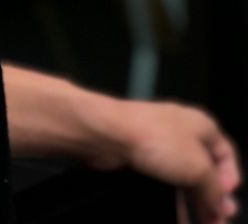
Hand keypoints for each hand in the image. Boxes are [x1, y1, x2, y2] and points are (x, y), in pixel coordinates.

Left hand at [113, 98, 241, 223]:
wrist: (109, 135)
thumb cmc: (157, 141)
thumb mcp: (198, 168)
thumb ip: (214, 190)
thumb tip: (221, 207)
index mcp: (201, 126)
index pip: (226, 153)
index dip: (230, 178)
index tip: (228, 203)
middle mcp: (183, 133)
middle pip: (205, 170)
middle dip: (212, 199)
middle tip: (216, 223)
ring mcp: (160, 144)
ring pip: (184, 179)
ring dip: (193, 205)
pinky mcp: (142, 157)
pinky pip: (164, 183)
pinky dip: (173, 202)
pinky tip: (176, 219)